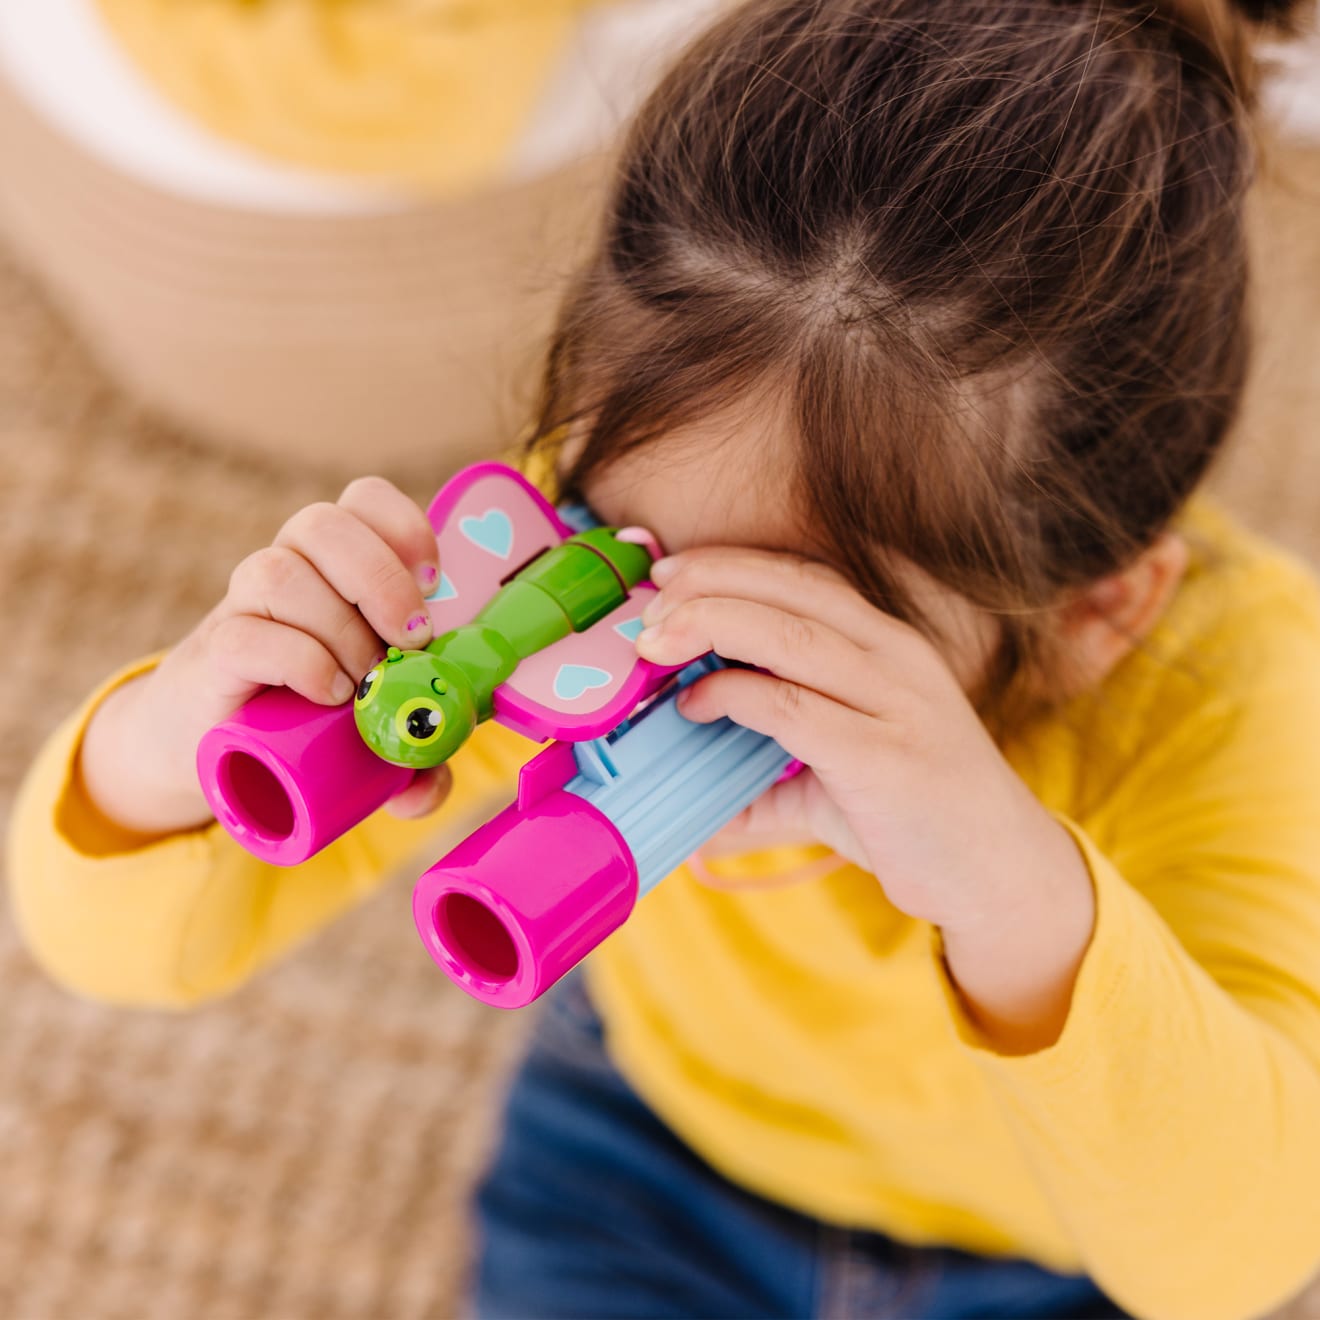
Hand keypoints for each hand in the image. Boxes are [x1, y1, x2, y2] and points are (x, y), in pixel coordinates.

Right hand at [80, 476, 452, 835]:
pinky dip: (300, 661)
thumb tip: (429, 788)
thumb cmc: (309, 716)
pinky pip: (247, 634)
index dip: (403, 526)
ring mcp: (243, 606)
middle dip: (381, 578)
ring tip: (365, 684)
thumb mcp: (374, 731)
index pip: (363, 500)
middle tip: (411, 640)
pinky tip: (328, 694)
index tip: (437, 583)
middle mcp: (288, 568)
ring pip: (280, 573)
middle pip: (323, 524)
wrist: (211, 745)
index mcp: (335, 563)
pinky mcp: (215, 653)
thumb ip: (414, 760)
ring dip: (340, 629)